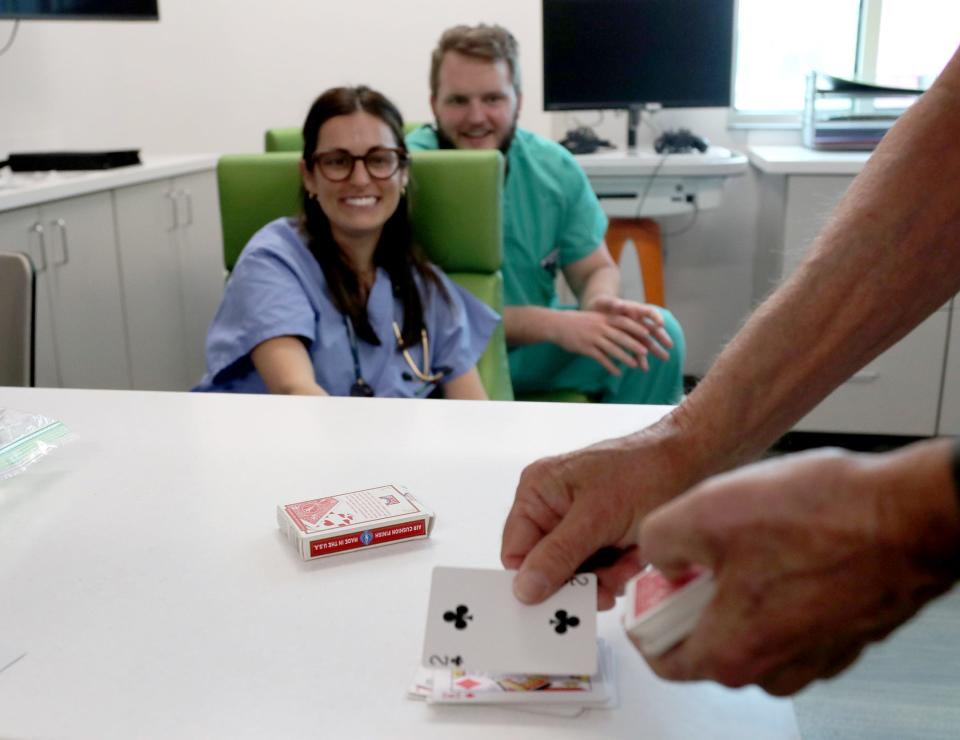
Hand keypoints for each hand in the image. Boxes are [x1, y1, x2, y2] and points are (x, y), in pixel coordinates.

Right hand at [501, 424, 692, 609]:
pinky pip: (600, 569)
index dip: (536, 580)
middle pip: (549, 568)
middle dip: (583, 577)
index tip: (564, 598)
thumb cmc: (645, 472)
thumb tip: (523, 589)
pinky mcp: (603, 534)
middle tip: (611, 579)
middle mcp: (552, 507)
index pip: (517, 553)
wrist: (695, 460)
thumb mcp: (597, 517)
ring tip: (632, 557)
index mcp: (536, 493)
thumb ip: (558, 555)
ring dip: (607, 575)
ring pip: (578, 574)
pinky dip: (621, 569)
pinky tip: (638, 555)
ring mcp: (579, 522)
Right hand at [551, 304, 668, 375]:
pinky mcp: (585, 348)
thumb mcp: (594, 318)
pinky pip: (600, 358)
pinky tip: (617, 372)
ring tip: (634, 365)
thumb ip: (608, 323)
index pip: (624, 322)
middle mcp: (600, 327)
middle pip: (621, 336)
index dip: (636, 328)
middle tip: (646, 352)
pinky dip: (610, 366)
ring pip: (612, 349)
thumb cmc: (578, 322)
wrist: (557, 325)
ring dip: (624, 357)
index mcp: (604, 318)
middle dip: (634, 345)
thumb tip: (625, 330)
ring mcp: (593, 337)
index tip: (648, 333)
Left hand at [586, 295, 673, 358]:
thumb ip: (611, 302)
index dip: (656, 317)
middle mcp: (637, 321)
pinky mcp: (628, 341)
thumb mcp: (604, 302)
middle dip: (661, 337)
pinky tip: (643, 367)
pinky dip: (639, 358)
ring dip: (655, 350)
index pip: (649, 311)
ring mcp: (634, 332)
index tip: (661, 324)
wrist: (596, 312)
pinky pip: (635, 350)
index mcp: (633, 309)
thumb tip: (619, 304)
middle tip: (670, 345)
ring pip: (647, 341)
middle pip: (652, 328)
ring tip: (665, 358)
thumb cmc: (602, 304)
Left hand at [637, 444, 959, 695]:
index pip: (664, 662)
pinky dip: (777, 589)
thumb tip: (658, 555)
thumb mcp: (704, 511)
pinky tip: (784, 545)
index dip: (645, 624)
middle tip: (696, 557)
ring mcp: (817, 654)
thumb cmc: (822, 518)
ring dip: (737, 593)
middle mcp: (777, 667)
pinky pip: (792, 619)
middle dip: (694, 603)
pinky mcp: (846, 632)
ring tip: (744, 542)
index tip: (647, 594)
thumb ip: (659, 541)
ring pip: (752, 631)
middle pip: (709, 646)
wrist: (907, 513)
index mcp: (733, 651)